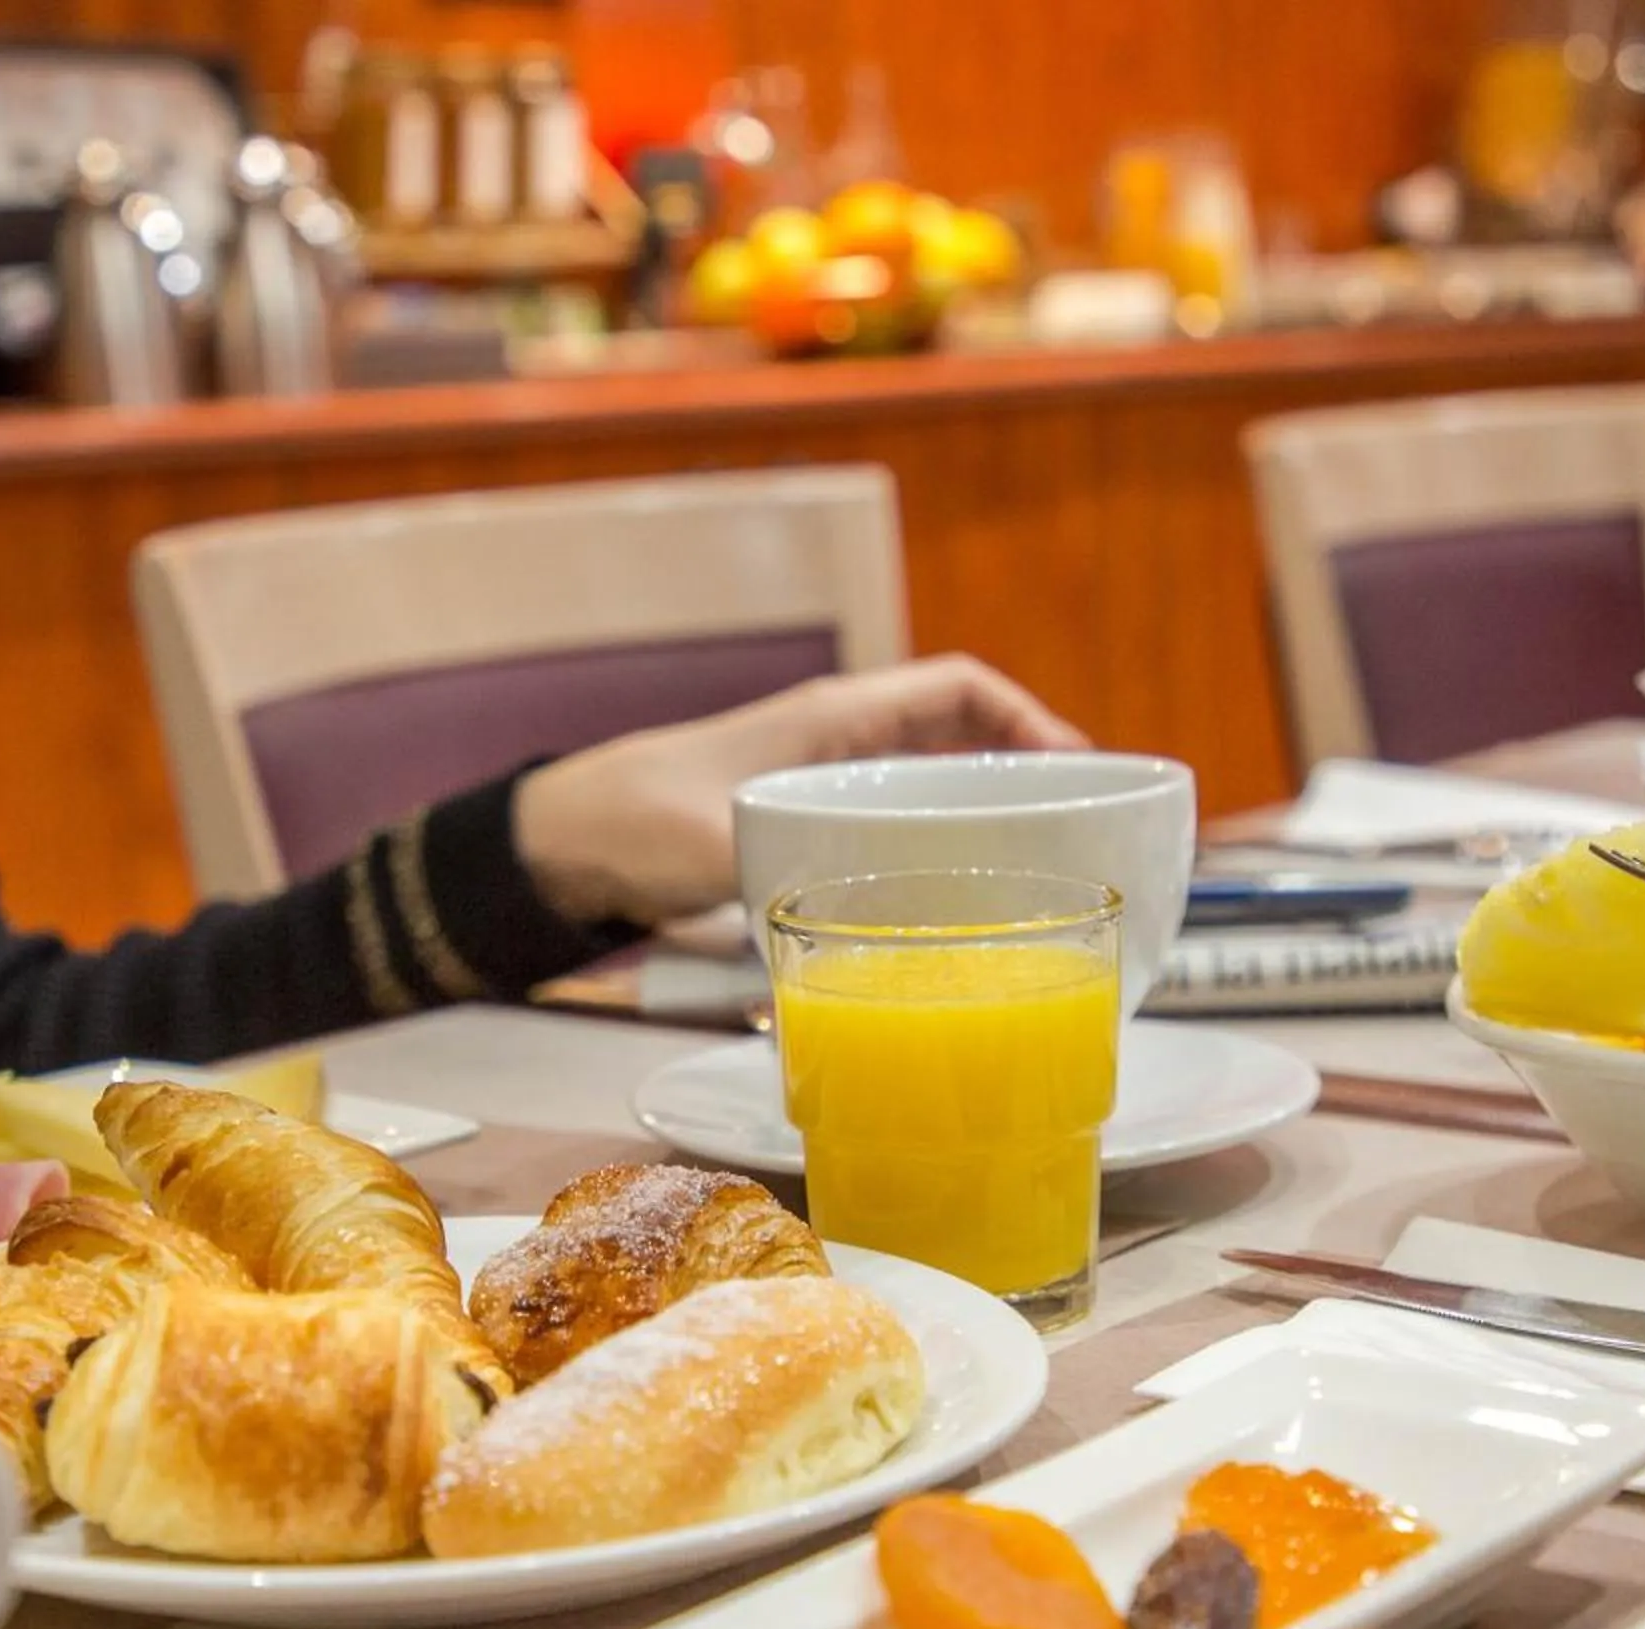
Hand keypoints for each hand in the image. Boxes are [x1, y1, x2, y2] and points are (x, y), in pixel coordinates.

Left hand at [511, 655, 1089, 928]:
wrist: (560, 841)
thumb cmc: (626, 815)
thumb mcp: (702, 837)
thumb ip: (760, 869)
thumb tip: (824, 922)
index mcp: (833, 721)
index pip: (959, 691)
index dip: (1029, 721)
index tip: (1080, 770)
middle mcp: (840, 748)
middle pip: (965, 744)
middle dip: (1029, 782)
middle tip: (1084, 842)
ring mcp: (827, 793)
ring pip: (935, 793)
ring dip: (988, 826)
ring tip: (1042, 884)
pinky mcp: (808, 838)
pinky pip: (898, 838)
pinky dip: (938, 863)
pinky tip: (955, 917)